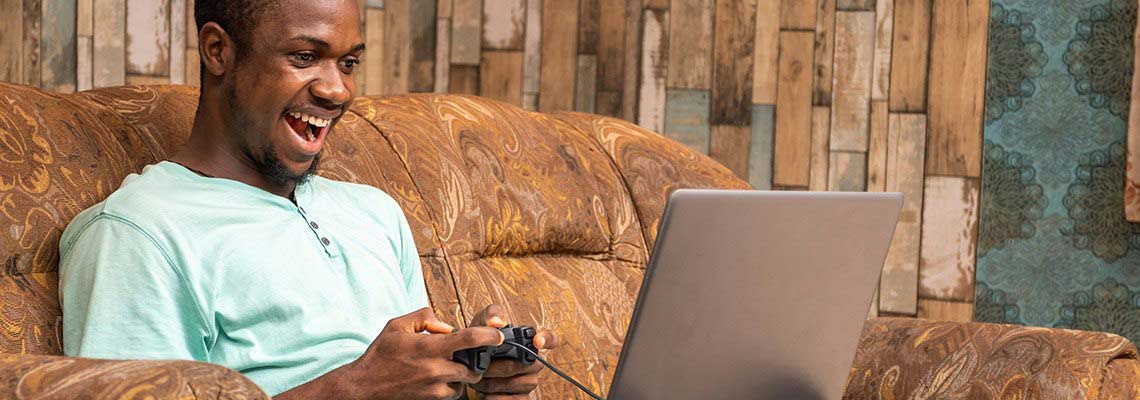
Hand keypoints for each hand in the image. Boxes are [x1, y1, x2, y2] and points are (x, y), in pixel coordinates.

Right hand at [331, 307, 504, 399]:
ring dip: (464, 374)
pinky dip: (452, 386)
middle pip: (474, 366)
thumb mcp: (398, 325)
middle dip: (476, 360)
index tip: (497, 335)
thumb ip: (425, 318)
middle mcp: (436, 369)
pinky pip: (453, 393)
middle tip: (468, 354)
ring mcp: (435, 388)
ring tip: (449, 365)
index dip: (489, 336)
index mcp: (430, 348)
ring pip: (465, 382)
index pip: (470, 339)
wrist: (364, 387)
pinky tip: (440, 378)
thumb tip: (447, 326)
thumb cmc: (380, 354)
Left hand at [469, 305, 559, 399]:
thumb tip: (497, 322)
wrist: (469, 369)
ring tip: (478, 378)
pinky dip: (492, 397)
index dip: (547, 339)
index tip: (536, 340)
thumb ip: (489, 316)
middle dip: (498, 366)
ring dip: (491, 382)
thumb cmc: (480, 345)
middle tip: (481, 366)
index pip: (551, 339)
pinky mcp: (521, 398)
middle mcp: (533, 363)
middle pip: (526, 364)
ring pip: (514, 383)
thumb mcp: (480, 325)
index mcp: (527, 342)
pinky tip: (483, 392)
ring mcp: (529, 382)